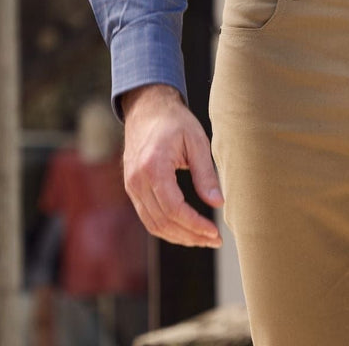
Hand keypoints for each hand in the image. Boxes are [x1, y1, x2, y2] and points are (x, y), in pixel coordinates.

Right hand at [122, 83, 224, 247]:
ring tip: (203, 239)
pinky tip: (185, 229)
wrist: (147, 108)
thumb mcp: (196, 141)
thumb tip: (218, 203)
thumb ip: (205, 174)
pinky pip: (148, 216)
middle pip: (162, 221)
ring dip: (178, 236)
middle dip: (190, 235)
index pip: (173, 208)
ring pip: (153, 224)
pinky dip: (167, 227)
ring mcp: (131, 186)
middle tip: (214, 239)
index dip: (195, 225)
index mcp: (153, 166)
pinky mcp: (132, 188)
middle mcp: (137, 180)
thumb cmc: (174, 121)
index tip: (214, 232)